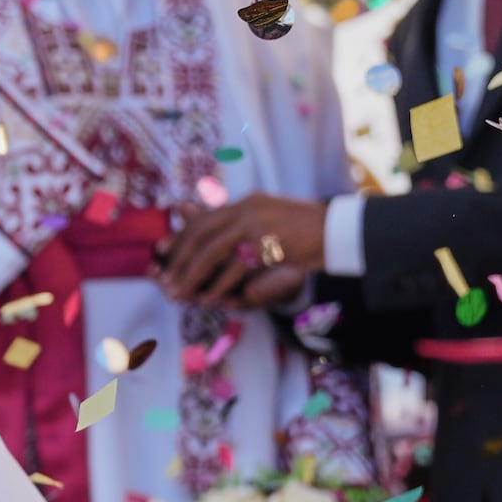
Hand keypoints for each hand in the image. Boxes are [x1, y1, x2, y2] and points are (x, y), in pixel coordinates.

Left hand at [159, 194, 326, 305]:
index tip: (162, 253)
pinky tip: (210, 298)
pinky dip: (220, 285)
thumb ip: (242, 228)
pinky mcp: (268, 243)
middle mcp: (247, 210)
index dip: (180, 236)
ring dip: (192, 275)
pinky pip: (236, 267)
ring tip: (179, 294)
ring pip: (212, 251)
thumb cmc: (306, 232)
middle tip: (164, 281)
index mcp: (246, 204)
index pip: (204, 218)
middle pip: (201, 234)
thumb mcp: (270, 222)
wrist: (339, 232)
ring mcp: (257, 225)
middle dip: (179, 259)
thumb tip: (221, 239)